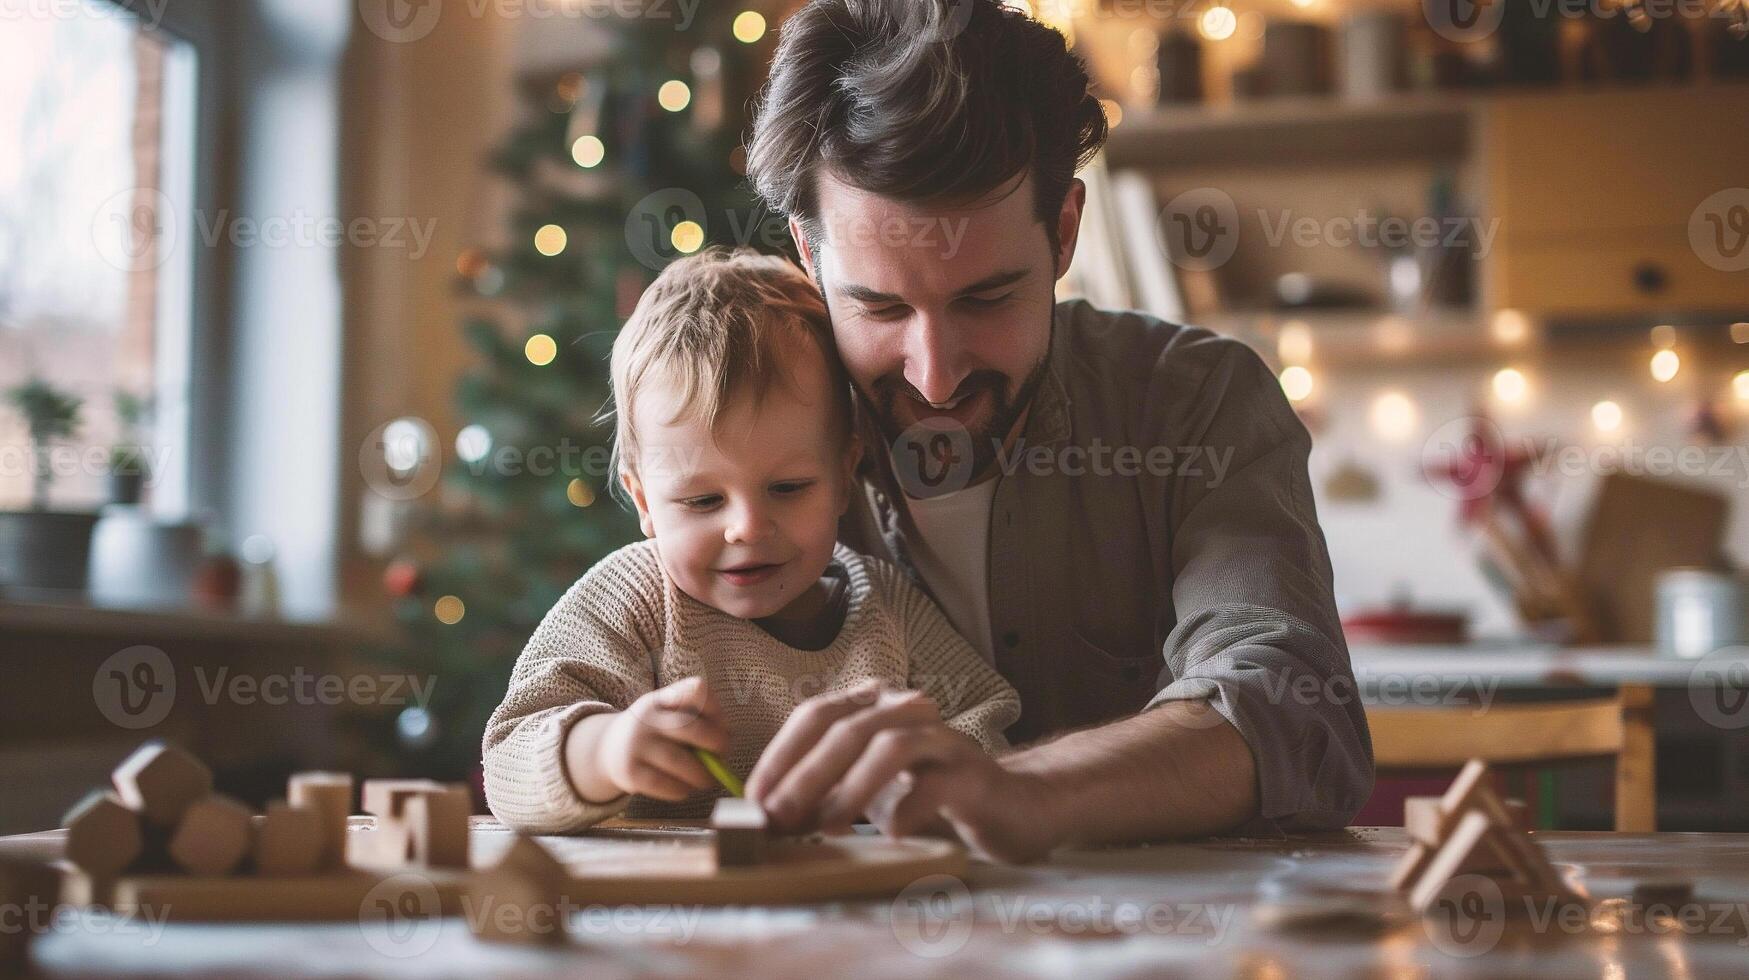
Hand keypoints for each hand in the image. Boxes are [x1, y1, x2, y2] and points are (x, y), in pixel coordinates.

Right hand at [570, 676, 728, 802]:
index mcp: (664, 698)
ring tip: (707, 781)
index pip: (697, 689)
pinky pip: (663, 783)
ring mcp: (636, 743)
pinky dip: (681, 789)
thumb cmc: (656, 733)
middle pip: (690, 727)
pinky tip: (685, 790)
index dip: (717, 708)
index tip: (723, 726)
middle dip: (716, 745)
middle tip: (723, 757)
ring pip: (678, 761)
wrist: (609, 747)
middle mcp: (647, 717)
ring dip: (701, 775)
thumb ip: (700, 724)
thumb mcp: (671, 716)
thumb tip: (726, 748)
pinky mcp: (629, 771)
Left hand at [745, 680, 1061, 862]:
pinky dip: (907, 808)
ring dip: (850, 787)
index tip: (754, 801)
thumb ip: (824, 792)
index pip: (816, 715)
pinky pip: (936, 784)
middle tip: (778, 818)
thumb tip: (768, 812)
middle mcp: (908, 713)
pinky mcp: (974, 775)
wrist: (1013, 808)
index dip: (780, 756)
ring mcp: (944, 742)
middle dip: (805, 774)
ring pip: (890, 745)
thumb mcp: (870, 790)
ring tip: (828, 826)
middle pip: (846, 727)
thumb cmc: (931, 796)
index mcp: (876, 707)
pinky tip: (890, 833)